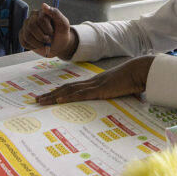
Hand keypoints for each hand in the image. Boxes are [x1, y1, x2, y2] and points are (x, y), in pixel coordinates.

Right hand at [19, 3, 77, 58]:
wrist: (59, 44)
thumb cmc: (61, 32)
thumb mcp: (63, 23)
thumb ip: (55, 13)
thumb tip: (43, 5)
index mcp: (41, 13)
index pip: (40, 19)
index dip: (47, 29)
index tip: (53, 32)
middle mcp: (31, 18)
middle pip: (31, 27)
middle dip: (42, 37)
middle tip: (49, 39)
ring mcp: (26, 27)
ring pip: (27, 36)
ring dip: (38, 43)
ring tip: (44, 43)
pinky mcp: (22, 36)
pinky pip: (24, 42)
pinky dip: (34, 47)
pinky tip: (39, 45)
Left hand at [36, 56, 153, 104]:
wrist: (139, 71)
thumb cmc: (134, 80)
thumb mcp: (123, 90)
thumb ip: (121, 96)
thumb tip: (128, 104)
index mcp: (95, 83)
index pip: (73, 87)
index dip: (60, 92)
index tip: (49, 96)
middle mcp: (91, 82)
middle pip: (66, 88)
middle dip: (50, 94)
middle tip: (37, 100)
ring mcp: (94, 85)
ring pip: (69, 91)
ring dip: (54, 96)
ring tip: (41, 101)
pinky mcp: (100, 90)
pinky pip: (81, 95)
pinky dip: (69, 98)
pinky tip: (59, 101)